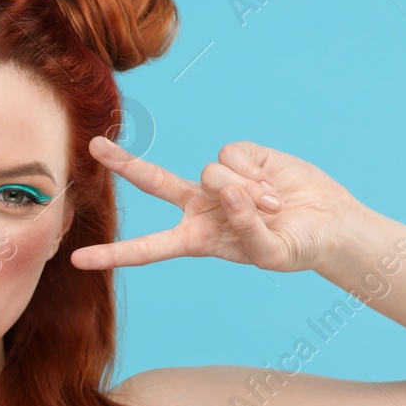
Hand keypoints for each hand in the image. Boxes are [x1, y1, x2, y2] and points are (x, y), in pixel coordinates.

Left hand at [69, 138, 363, 272]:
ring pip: (211, 172)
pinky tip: (275, 185)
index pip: (147, 248)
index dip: (114, 254)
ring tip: (274, 208)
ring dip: (248, 192)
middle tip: (95, 146)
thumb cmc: (295, 248)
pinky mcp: (242, 156)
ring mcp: (218, 179)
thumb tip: (226, 189)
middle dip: (124, 163)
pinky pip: (234, 156)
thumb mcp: (269, 253)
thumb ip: (244, 227)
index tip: (78, 260)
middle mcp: (199, 205)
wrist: (327, 223)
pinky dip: (256, 174)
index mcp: (195, 239)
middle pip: (152, 181)